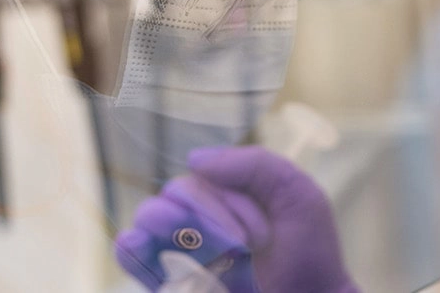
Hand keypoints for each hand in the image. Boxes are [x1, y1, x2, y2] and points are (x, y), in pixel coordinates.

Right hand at [115, 146, 357, 292]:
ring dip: (175, 228)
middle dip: (211, 217)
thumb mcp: (297, 195)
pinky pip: (132, 257)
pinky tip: (137, 243)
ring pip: (150, 219)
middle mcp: (203, 216)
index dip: (227, 200)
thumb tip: (192, 159)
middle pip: (176, 194)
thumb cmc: (309, 254)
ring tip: (210, 251)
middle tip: (244, 247)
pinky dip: (130, 249)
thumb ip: (255, 165)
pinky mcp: (169, 280)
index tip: (259, 234)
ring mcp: (184, 248)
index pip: (206, 176)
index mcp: (229, 193)